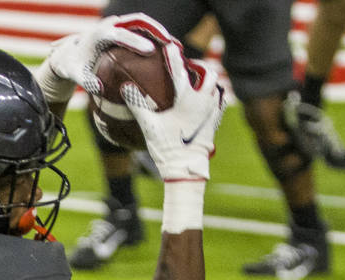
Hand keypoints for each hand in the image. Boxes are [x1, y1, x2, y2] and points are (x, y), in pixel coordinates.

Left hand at [35, 13, 165, 106]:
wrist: (69, 53)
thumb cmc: (73, 65)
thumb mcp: (76, 74)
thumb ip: (85, 81)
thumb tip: (98, 89)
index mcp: (101, 33)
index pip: (121, 34)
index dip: (136, 41)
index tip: (150, 50)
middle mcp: (111, 24)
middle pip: (138, 21)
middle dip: (155, 30)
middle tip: (171, 42)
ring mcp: (118, 24)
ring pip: (143, 22)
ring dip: (158, 31)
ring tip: (173, 44)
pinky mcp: (123, 28)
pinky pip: (141, 29)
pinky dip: (154, 36)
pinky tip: (165, 49)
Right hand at [127, 44, 225, 180]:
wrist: (186, 169)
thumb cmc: (167, 148)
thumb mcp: (150, 127)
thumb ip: (138, 105)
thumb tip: (125, 87)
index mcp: (188, 98)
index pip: (179, 71)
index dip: (172, 57)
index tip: (169, 46)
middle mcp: (204, 101)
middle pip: (208, 73)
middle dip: (199, 67)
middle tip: (189, 66)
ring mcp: (212, 111)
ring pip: (216, 87)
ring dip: (208, 82)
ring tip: (198, 83)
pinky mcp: (214, 122)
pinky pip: (218, 103)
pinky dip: (212, 98)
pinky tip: (205, 102)